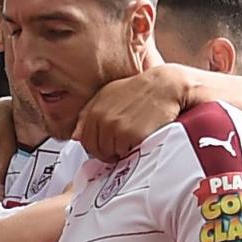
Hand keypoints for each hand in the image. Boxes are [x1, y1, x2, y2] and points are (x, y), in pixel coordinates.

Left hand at [77, 64, 193, 161]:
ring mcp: (115, 127)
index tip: (107, 146)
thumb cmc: (140, 90)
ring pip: (111, 154)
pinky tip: (141, 138)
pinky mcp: (131, 135)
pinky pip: (126, 154)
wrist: (165, 86)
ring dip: (121, 151)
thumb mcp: (109, 95)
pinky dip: (133, 150)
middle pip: (96, 150)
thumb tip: (76, 135)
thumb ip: (88, 115)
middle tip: (122, 145)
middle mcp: (102, 117)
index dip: (97, 147)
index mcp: (94, 109)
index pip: (84, 140)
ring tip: (133, 138)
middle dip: (107, 152)